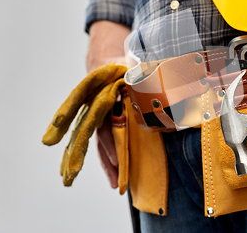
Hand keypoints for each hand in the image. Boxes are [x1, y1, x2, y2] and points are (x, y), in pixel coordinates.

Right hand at [87, 21, 131, 187]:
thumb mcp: (130, 64)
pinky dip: (110, 158)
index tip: (118, 158)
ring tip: (116, 184)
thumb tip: (147, 79)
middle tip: (118, 175)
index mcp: (104, 98)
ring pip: (103, 145)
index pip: (106, 124)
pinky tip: (116, 174)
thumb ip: (138, 72)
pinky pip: (106, 143)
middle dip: (110, 158)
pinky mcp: (106, 124)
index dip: (111, 142)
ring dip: (110, 164)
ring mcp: (100, 119)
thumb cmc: (120, 63)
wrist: (105, 62)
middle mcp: (99, 111)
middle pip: (103, 139)